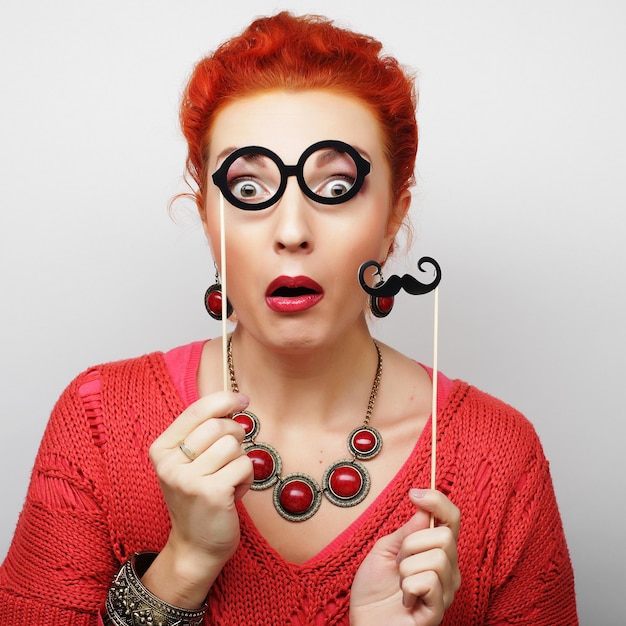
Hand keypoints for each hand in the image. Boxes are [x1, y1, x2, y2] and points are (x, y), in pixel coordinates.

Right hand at [144, 391, 252, 605]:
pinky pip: (244, 465)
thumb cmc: (199, 497)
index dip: (224, 399)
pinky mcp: (211, 493)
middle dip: (236, 434)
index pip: (196, 410)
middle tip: (232, 454)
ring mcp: (188, 480)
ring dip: (240, 460)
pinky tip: (233, 492)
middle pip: (218, 425)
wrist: (195, 546)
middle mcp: (169, 464)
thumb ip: (204, 433)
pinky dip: (246, 477)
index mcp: (161, 449)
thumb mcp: (190, 462)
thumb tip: (235, 402)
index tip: (243, 399)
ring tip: (228, 478)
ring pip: (233, 445)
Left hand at [350, 489, 460, 625]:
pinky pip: (429, 581)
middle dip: (411, 544)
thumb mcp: (384, 550)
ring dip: (407, 568)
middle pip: (445, 536)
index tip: (415, 494)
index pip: (451, 518)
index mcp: (435, 551)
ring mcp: (445, 591)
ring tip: (400, 583)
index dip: (437, 501)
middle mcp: (448, 569)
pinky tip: (405, 600)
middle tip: (399, 561)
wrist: (365, 624)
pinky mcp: (439, 609)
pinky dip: (408, 587)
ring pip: (438, 558)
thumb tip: (424, 509)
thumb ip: (406, 531)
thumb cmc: (374, 591)